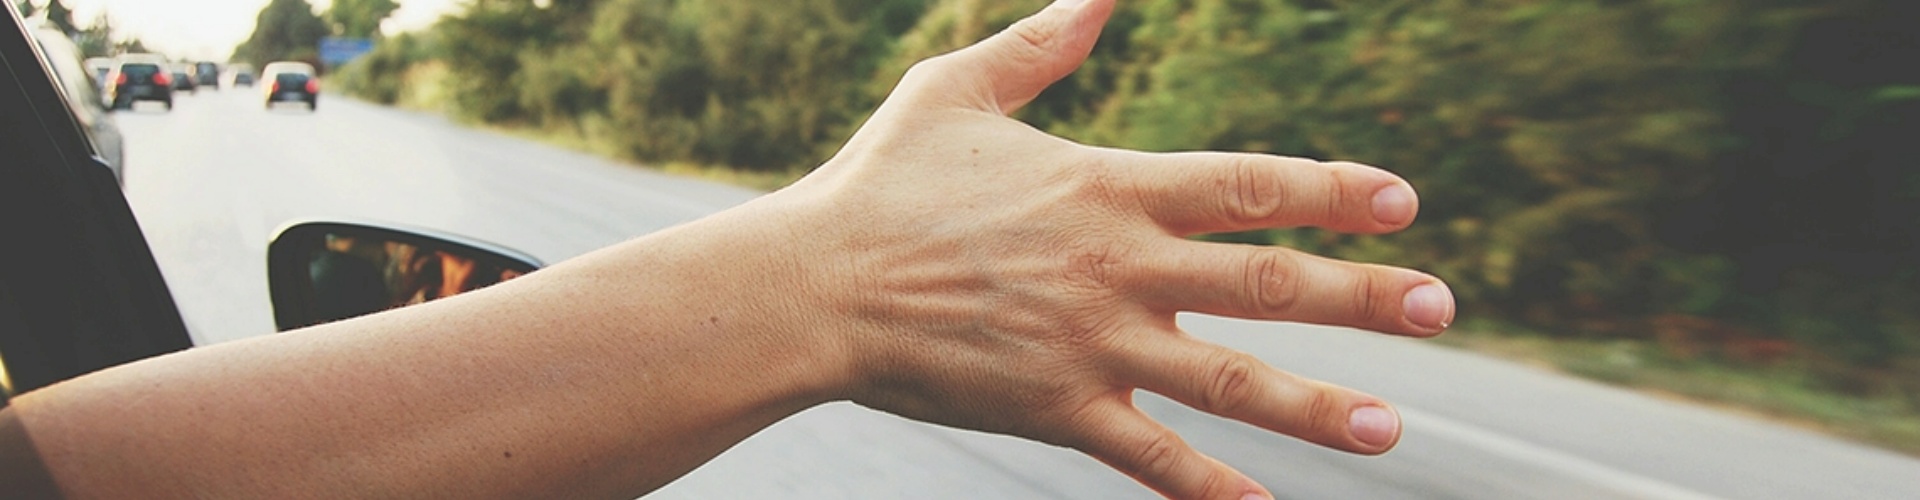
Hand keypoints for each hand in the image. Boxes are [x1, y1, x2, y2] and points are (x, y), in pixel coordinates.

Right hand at [757, 0, 1455, 497]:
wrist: (810, 286)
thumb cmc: (880, 182)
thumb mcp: (957, 91)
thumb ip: (1041, 44)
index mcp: (1105, 184)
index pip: (1248, 184)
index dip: (1331, 190)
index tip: (1401, 201)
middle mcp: (1116, 265)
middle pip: (1266, 281)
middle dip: (1362, 294)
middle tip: (1440, 307)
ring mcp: (1090, 343)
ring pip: (1229, 379)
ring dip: (1319, 404)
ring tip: (1396, 426)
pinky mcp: (1056, 408)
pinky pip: (1149, 456)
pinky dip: (1207, 488)